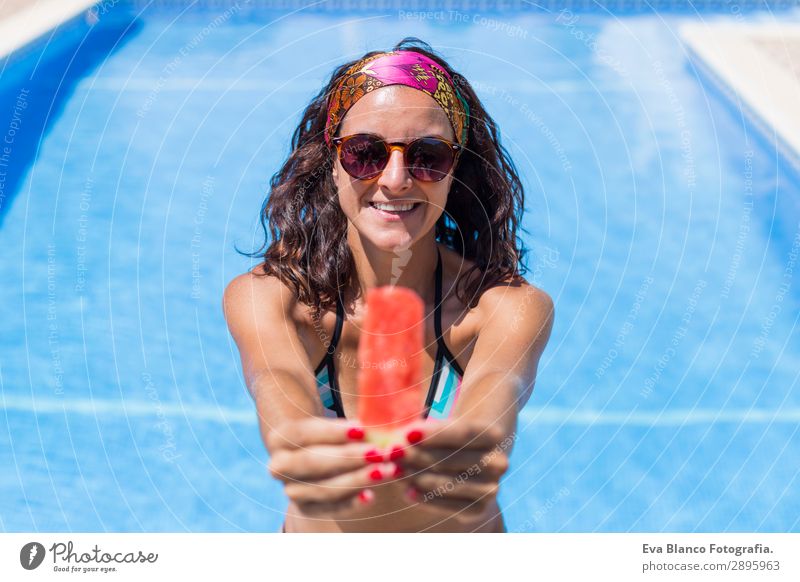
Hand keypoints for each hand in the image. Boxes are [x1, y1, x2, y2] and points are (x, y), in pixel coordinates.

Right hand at [265, 417, 398, 517]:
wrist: (317, 460)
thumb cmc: (331, 433)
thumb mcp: (332, 421)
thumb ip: (347, 419)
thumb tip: (376, 406)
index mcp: (279, 438)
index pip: (301, 432)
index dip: (331, 431)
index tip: (362, 429)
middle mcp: (279, 466)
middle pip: (311, 462)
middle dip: (347, 457)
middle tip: (378, 452)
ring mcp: (292, 490)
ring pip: (322, 488)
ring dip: (357, 479)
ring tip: (386, 470)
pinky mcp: (307, 509)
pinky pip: (329, 509)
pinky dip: (351, 503)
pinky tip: (371, 496)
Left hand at [397, 418, 512, 516]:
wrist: (465, 467)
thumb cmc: (445, 441)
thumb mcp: (438, 431)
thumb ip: (421, 433)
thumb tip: (397, 441)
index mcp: (494, 435)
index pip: (464, 432)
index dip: (435, 433)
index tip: (406, 433)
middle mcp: (498, 462)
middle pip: (453, 458)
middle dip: (418, 455)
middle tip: (391, 453)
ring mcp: (491, 488)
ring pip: (449, 482)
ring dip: (418, 477)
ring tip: (394, 471)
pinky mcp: (478, 509)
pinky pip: (450, 505)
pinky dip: (427, 499)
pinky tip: (407, 492)